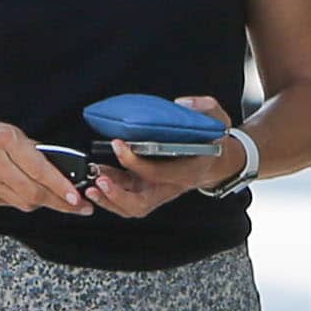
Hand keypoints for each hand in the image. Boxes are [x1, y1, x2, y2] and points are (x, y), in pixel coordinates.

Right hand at [0, 119, 91, 216]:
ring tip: (58, 202)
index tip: (77, 197)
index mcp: (5, 140)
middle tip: (78, 208)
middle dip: (60, 203)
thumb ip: (27, 148)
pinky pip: (8, 202)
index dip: (61, 187)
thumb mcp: (2, 131)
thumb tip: (56, 164)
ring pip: (23, 202)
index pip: (40, 169)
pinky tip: (24, 194)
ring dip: (43, 203)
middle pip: (34, 193)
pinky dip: (20, 199)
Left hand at [86, 97, 238, 218]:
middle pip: (139, 205)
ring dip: (108, 198)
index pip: (157, 173)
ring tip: (92, 181)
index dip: (135, 163)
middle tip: (99, 180)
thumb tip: (181, 103)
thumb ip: (203, 108)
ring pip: (130, 207)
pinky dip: (109, 192)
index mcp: (188, 171)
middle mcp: (170, 187)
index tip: (118, 144)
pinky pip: (126, 199)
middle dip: (117, 195)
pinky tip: (96, 177)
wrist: (217, 162)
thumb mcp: (218, 120)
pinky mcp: (147, 189)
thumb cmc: (214, 142)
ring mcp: (157, 191)